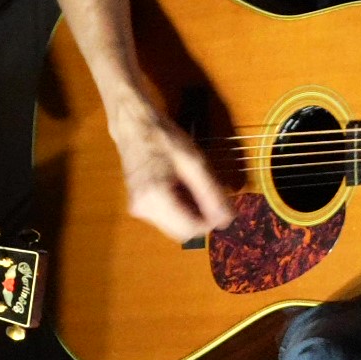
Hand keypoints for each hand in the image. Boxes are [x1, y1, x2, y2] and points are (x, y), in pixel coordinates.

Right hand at [109, 103, 237, 241]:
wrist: (133, 126)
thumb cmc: (163, 139)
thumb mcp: (194, 163)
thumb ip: (211, 194)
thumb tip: (227, 219)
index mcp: (156, 199)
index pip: (190, 230)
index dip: (210, 222)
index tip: (222, 206)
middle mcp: (144, 210)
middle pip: (182, 233)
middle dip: (200, 219)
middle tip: (210, 195)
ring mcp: (139, 209)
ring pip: (174, 227)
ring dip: (190, 213)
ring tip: (193, 186)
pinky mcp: (139, 206)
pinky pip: (166, 218)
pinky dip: (180, 208)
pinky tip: (181, 187)